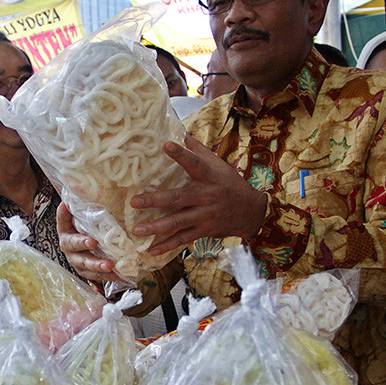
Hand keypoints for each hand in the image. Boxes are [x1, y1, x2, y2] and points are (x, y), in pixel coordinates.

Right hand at [56, 202, 117, 281]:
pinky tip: (121, 274)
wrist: (87, 247)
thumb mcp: (84, 217)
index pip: (62, 220)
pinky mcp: (86, 272)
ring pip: (85, 264)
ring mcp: (76, 261)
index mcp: (66, 230)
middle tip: (93, 242)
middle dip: (83, 243)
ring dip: (97, 265)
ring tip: (110, 265)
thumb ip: (82, 207)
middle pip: (73, 245)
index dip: (63, 215)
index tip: (66, 206)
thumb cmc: (86, 229)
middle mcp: (68, 246)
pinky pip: (97, 276)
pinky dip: (109, 276)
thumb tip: (81, 188)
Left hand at [131, 134, 266, 255]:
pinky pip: (183, 239)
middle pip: (178, 198)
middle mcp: (206, 196)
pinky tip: (151, 250)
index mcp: (210, 177)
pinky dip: (167, 246)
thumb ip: (200, 151)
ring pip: (178, 222)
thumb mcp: (220, 165)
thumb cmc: (231, 185)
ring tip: (136, 230)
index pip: (195, 163)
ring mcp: (204, 216)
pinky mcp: (204, 231)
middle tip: (134, 202)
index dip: (181, 155)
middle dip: (155, 200)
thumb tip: (183, 134)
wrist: (251, 212)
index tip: (166, 145)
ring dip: (156, 227)